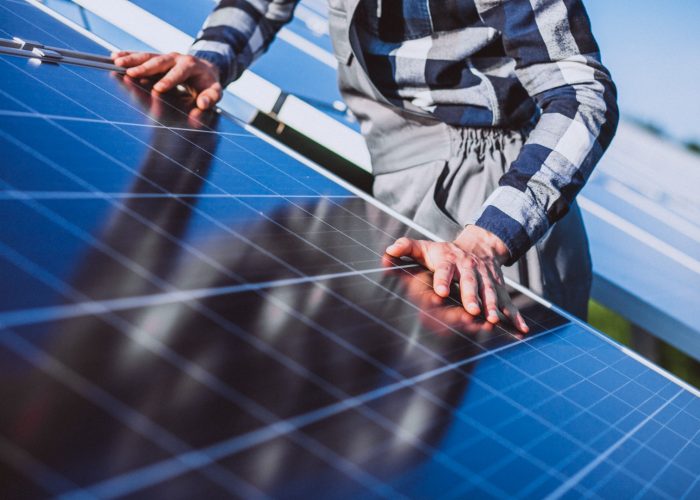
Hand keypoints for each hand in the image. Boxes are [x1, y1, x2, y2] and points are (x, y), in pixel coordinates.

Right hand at [112, 51, 221, 109]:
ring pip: (147, 56)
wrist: (205, 70)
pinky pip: (141, 56)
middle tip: (131, 73)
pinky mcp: (157, 59)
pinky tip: (114, 57)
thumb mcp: (215, 91)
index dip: (169, 80)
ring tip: (117, 62)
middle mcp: (176, 58)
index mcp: (191, 66)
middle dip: (145, 68)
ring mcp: (165, 57)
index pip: (179, 72)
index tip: (158, 89)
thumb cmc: (208, 84)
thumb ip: (210, 98)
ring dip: (131, 59)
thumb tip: (203, 104)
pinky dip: (128, 56)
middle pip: (159, 61)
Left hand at [385, 226, 528, 332]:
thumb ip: (406, 247)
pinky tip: (521, 329)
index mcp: (450, 261)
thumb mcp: (425, 247)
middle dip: (472, 296)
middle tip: (472, 309)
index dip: (443, 280)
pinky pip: (508, 303)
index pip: (445, 270)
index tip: (441, 291)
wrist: (480, 245)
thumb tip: (388, 251)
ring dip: (493, 307)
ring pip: (490, 293)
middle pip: (471, 283)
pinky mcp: (498, 288)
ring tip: (493, 320)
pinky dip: (516, 316)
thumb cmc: (445, 252)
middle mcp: (470, 270)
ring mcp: (486, 279)